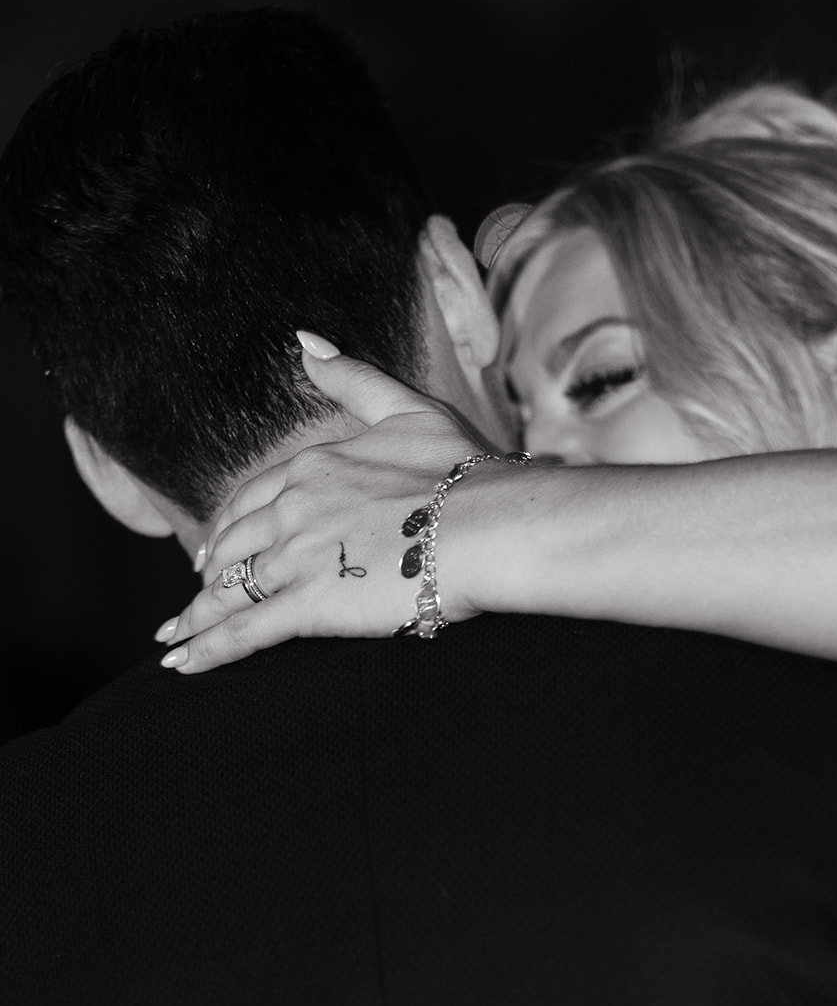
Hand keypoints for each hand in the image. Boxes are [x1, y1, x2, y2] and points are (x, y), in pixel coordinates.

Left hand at [156, 339, 482, 671]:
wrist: (491, 525)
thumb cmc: (463, 471)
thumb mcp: (407, 409)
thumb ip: (352, 379)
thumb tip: (304, 342)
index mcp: (314, 466)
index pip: (253, 498)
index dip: (232, 522)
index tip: (219, 542)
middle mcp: (294, 509)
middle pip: (232, 544)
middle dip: (210, 569)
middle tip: (199, 589)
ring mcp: (297, 558)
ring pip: (228, 589)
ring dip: (197, 616)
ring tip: (176, 636)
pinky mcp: (309, 605)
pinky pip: (243, 631)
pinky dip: (207, 649)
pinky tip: (183, 663)